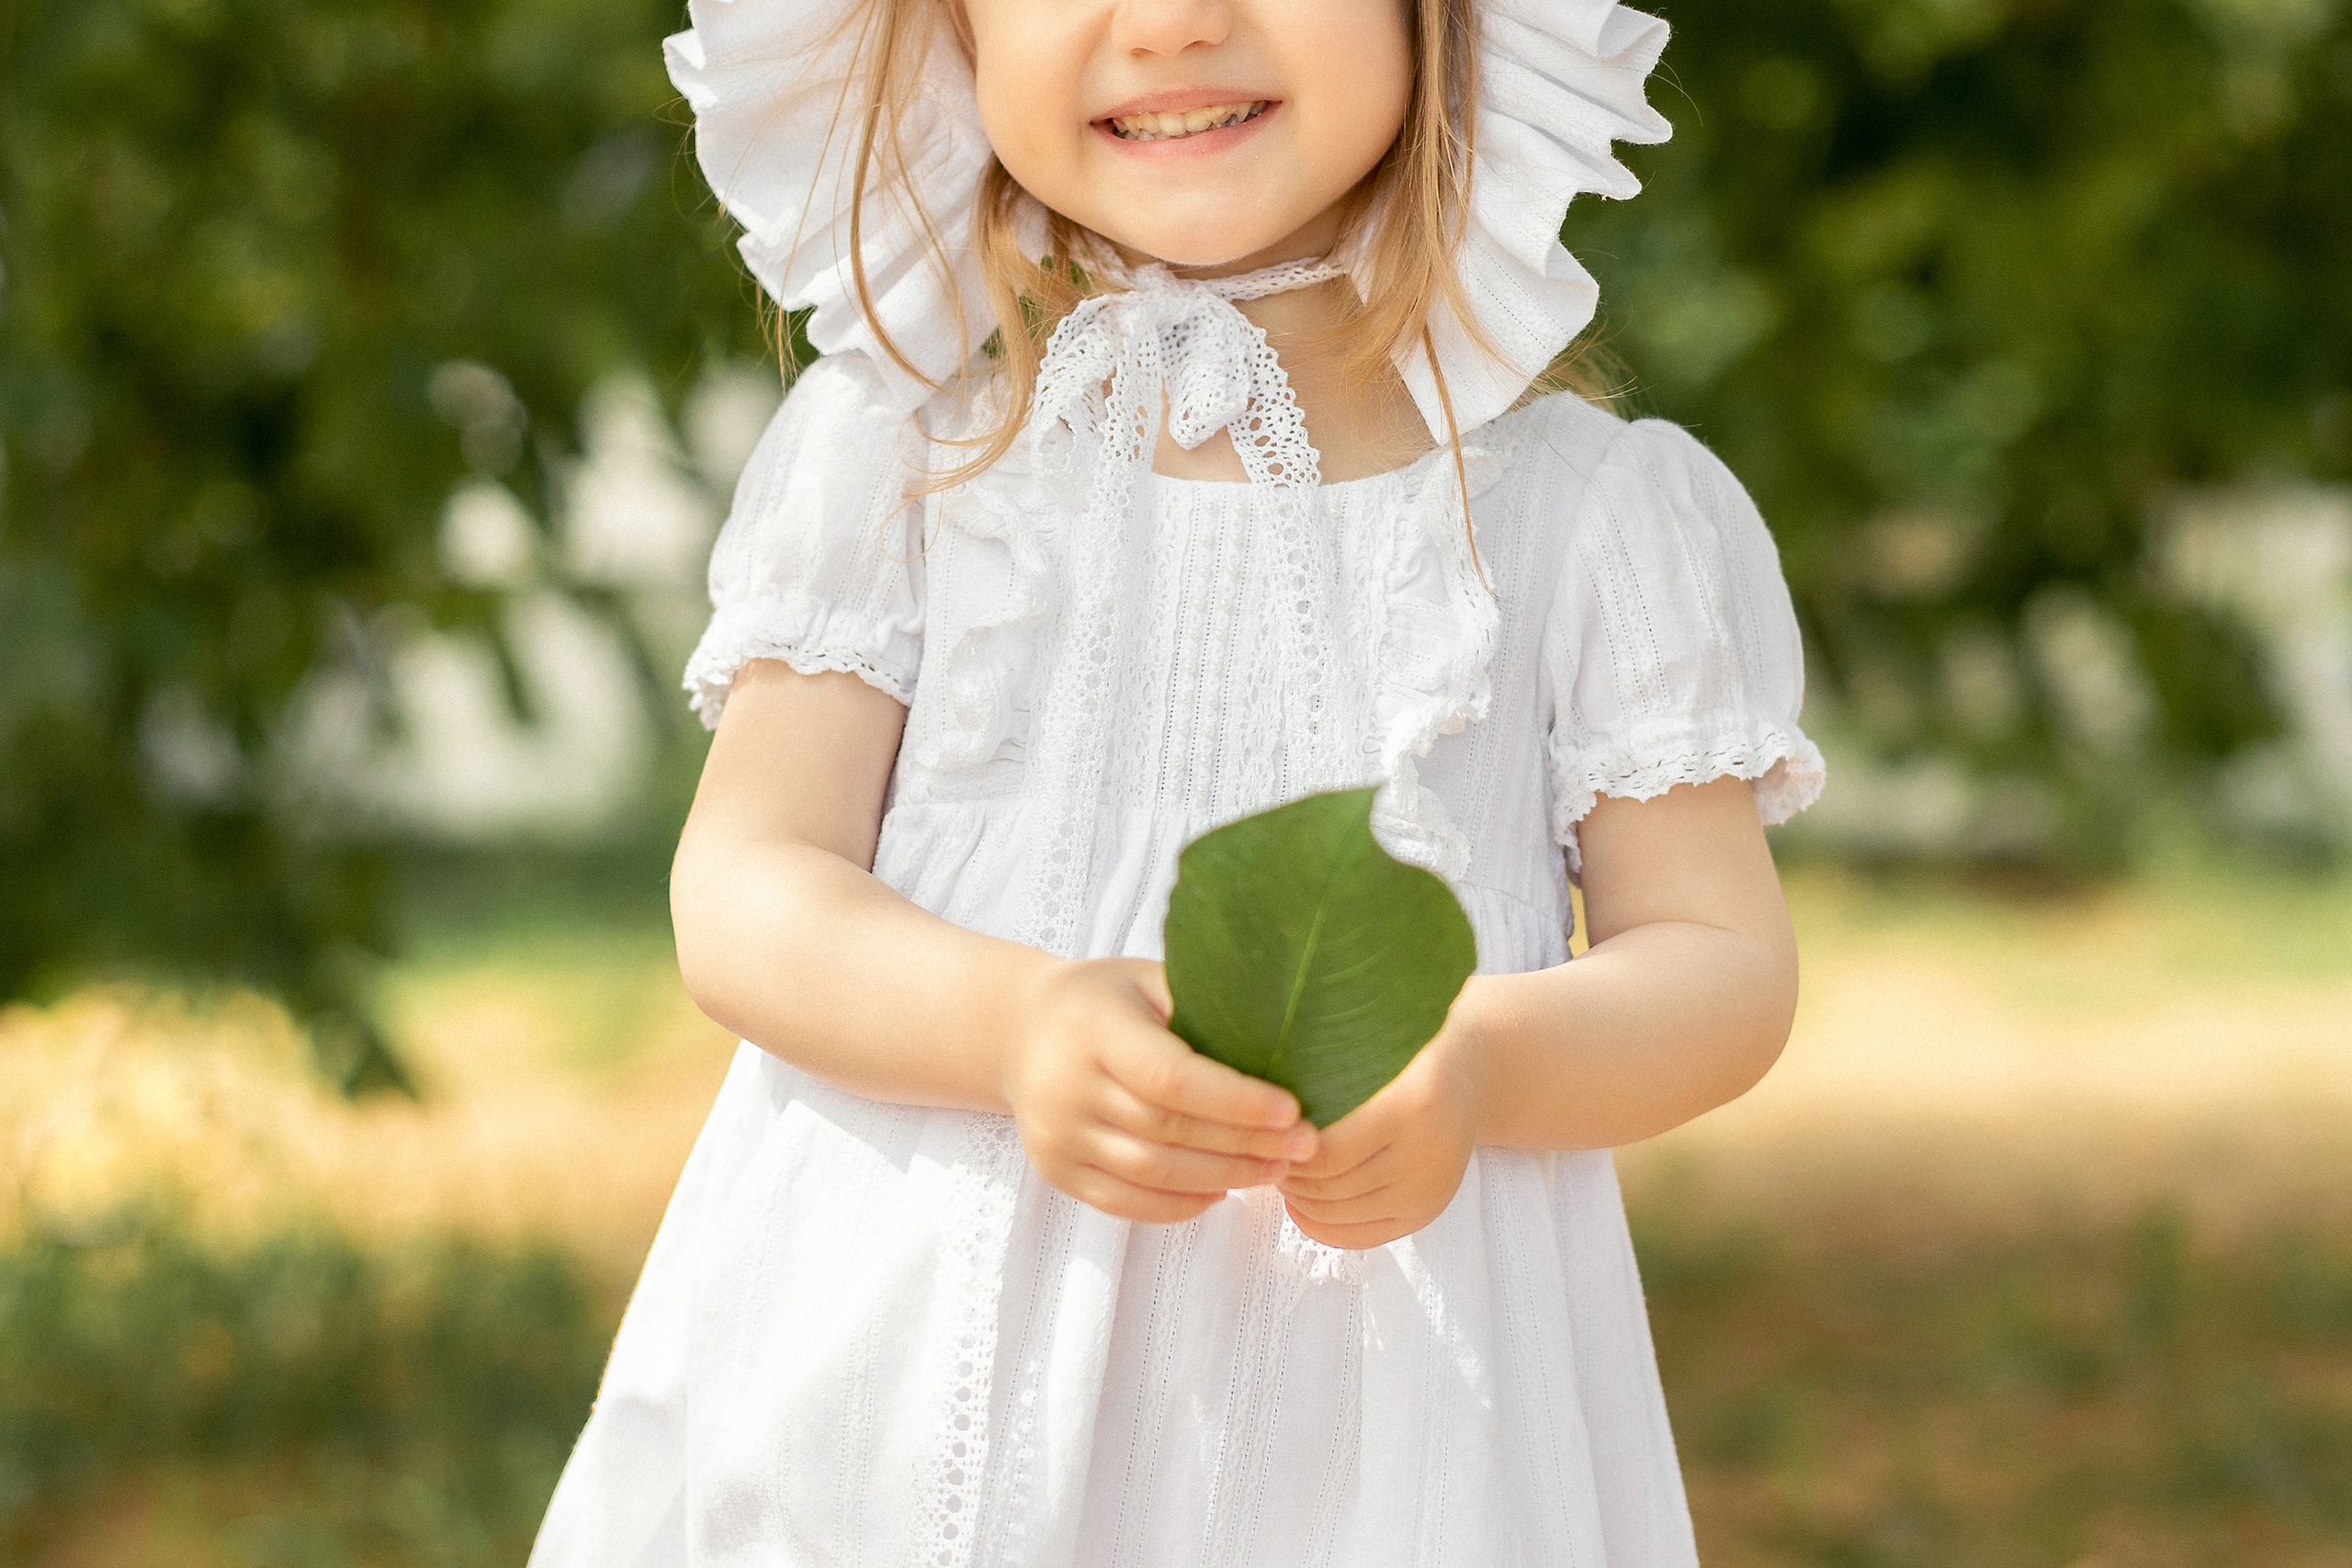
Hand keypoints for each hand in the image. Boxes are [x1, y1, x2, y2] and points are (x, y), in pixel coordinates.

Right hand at [998, 958, 1319, 1223]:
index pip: (1170, 1077)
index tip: (1291, 1110)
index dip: (1235, 1101)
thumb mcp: (1145, 979)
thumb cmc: (1103, 1000)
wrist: (1019, 1032)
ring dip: (1225, 1177)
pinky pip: (1128, 1202)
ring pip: (1154, 1173)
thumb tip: (1286, 1037)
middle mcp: (1066, 1085)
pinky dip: (1182, 1204)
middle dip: (1246, 1143)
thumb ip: (1202, 1003)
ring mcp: (1058, 1135)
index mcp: (1092, 1027)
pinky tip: (1222, 1190)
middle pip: (1168, 1130)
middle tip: (1303, 1146)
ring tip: (1275, 1170)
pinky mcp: (1057, 1171)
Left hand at [1275, 1019, 1482, 1249]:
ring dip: (1296, 1196)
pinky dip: (1316, 1222)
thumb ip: (1326, 1062)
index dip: (1285, 1146)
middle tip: (1261, 1148)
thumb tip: (1257, 1090)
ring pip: (1336, 1214)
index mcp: (1415, 1105)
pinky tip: (1298, 1200)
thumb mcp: (1374, 1041)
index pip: (1327, 1151)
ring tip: (1279, 1166)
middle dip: (1285, 1171)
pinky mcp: (1424, 1215)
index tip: (1262, 1126)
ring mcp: (1429, 1193)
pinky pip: (1356, 1237)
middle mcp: (1428, 1157)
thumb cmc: (1408, 1049)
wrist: (1471, 1075)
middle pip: (1328, 1187)